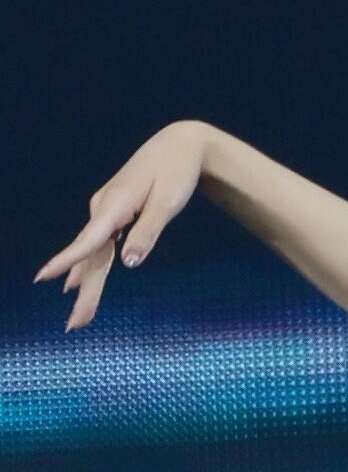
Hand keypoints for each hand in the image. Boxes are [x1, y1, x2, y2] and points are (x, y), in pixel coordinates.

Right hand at [32, 119, 209, 331]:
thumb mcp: (167, 203)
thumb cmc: (176, 172)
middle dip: (85, 293)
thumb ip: (148, 233)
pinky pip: (99, 247)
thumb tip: (129, 263)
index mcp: (115, 205)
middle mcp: (104, 209)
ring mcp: (107, 212)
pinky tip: (77, 285)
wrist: (179, 146)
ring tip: (78, 319)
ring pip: (94, 255)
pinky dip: (90, 268)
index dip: (68, 261)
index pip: (89, 240)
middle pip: (91, 257)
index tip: (45, 278)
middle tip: (75, 325)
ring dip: (87, 286)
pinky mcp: (114, 214)